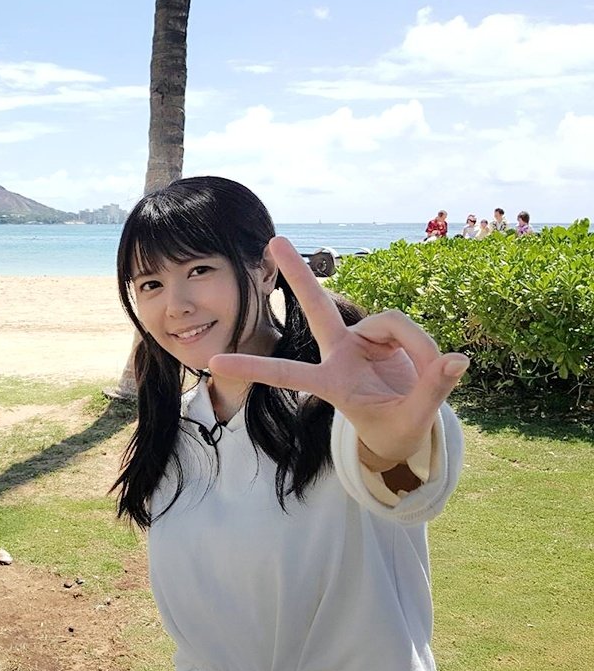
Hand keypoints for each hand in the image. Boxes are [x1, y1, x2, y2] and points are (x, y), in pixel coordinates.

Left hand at [209, 237, 468, 468]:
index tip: (212, 363)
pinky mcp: (385, 333)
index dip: (252, 368)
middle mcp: (340, 353)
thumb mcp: (413, 420)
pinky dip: (424, 344)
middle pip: (316, 307)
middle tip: (273, 240)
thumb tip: (457, 359)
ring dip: (417, 345)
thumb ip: (433, 390)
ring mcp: (363, 340)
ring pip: (391, 321)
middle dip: (299, 274)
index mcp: (330, 382)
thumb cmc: (395, 430)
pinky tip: (433, 363)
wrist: (406, 428)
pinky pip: (407, 327)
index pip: (285, 374)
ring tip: (432, 372)